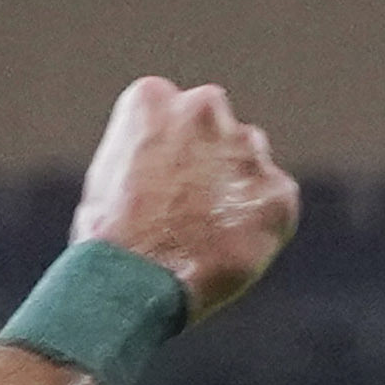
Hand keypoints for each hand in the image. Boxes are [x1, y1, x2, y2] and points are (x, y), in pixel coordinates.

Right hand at [75, 78, 300, 318]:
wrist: (135, 285)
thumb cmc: (110, 243)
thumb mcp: (107, 179)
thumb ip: (146, 153)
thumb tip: (168, 164)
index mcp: (153, 98)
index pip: (175, 114)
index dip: (172, 155)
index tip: (164, 186)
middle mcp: (203, 108)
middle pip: (218, 128)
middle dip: (211, 160)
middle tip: (191, 210)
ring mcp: (244, 148)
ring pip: (251, 161)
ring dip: (236, 191)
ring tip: (208, 237)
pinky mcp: (276, 190)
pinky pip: (275, 203)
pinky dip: (260, 225)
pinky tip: (229, 252)